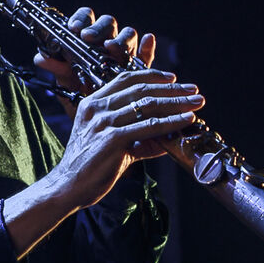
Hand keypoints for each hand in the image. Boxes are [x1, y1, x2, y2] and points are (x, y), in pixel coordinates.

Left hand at [33, 7, 155, 99]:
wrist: (98, 126)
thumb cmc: (80, 100)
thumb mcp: (66, 86)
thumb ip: (57, 70)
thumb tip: (40, 57)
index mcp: (87, 42)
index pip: (86, 19)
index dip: (82, 19)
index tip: (74, 29)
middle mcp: (107, 43)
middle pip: (108, 24)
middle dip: (98, 28)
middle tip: (88, 38)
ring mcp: (126, 55)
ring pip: (128, 35)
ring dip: (120, 39)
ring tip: (111, 48)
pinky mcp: (142, 70)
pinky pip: (147, 55)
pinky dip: (148, 47)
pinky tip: (148, 40)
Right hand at [44, 68, 204, 210]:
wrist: (68, 187)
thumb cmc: (89, 167)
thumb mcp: (113, 145)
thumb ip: (138, 139)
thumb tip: (165, 138)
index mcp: (92, 103)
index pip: (126, 79)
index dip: (152, 75)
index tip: (172, 79)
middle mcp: (96, 108)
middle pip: (141, 89)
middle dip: (171, 89)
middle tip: (193, 90)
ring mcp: (103, 122)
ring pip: (147, 105)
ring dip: (176, 103)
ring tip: (196, 103)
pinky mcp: (111, 139)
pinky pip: (148, 126)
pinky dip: (170, 122)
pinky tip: (185, 120)